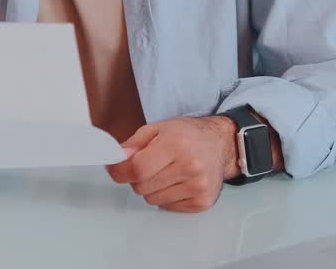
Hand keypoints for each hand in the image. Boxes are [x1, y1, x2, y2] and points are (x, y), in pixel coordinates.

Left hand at [106, 117, 238, 212]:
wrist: (220, 144)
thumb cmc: (187, 135)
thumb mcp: (158, 128)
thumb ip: (133, 144)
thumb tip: (115, 160)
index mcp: (176, 144)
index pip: (137, 168)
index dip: (119, 171)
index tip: (114, 169)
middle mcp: (190, 167)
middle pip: (141, 187)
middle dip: (138, 177)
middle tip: (149, 165)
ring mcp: (197, 187)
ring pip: (152, 199)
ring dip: (152, 188)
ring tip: (166, 172)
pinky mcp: (202, 202)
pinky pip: (166, 206)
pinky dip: (165, 196)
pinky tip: (177, 181)